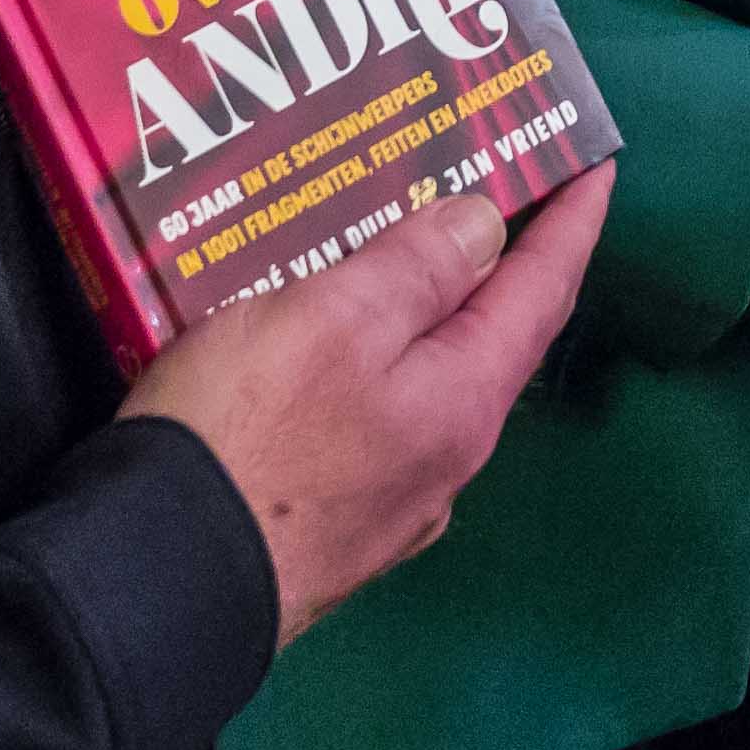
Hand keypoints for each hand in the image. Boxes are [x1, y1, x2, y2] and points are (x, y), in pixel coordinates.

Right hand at [121, 161, 615, 641]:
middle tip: (474, 186)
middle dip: (485, 261)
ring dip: (414, 314)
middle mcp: (443, 457)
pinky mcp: (326, 522)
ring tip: (385, 251)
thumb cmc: (244, 436)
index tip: (597, 163)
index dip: (571, 220)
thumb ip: (416, 270)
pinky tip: (319, 346)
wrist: (152, 586)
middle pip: (484, 337)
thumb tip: (487, 228)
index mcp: (463, 401)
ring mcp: (386, 501)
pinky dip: (361, 364)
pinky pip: (365, 417)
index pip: (542, 291)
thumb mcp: (332, 322)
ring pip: (419, 381)